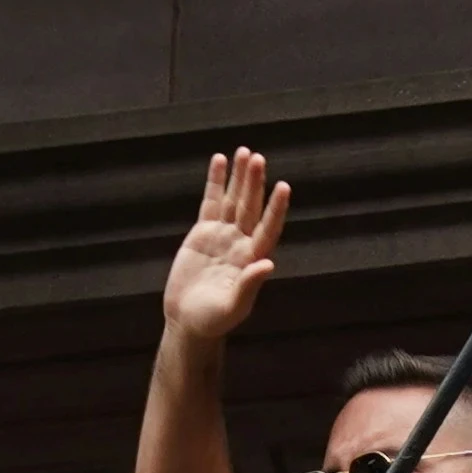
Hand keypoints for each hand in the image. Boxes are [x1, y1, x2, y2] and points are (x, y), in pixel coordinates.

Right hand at [165, 146, 289, 346]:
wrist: (188, 320)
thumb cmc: (213, 320)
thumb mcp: (232, 308)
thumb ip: (249, 285)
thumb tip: (267, 264)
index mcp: (252, 259)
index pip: (268, 228)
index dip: (275, 208)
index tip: (284, 187)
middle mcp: (241, 242)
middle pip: (250, 207)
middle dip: (254, 183)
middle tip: (257, 158)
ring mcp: (223, 235)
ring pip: (233, 200)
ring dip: (239, 177)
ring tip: (244, 152)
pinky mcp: (203, 232)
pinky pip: (211, 202)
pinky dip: (216, 182)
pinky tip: (220, 161)